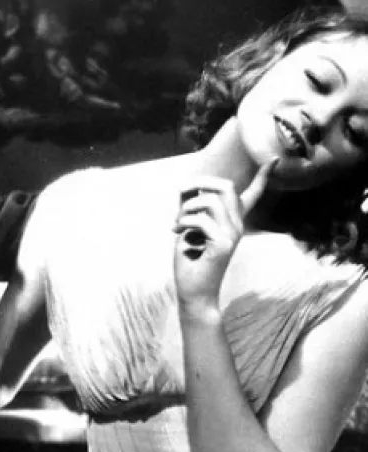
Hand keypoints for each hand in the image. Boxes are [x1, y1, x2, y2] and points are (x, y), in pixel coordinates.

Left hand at [173, 159, 275, 313]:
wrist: (194, 292)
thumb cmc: (190, 260)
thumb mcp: (190, 228)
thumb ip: (194, 209)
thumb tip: (188, 188)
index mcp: (233, 221)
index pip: (252, 195)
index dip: (263, 177)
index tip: (273, 159)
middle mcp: (238, 226)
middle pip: (225, 187)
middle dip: (198, 184)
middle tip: (180, 196)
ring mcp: (233, 235)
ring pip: (209, 201)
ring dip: (186, 208)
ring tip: (177, 224)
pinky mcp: (222, 245)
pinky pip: (199, 220)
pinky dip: (182, 222)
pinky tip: (176, 233)